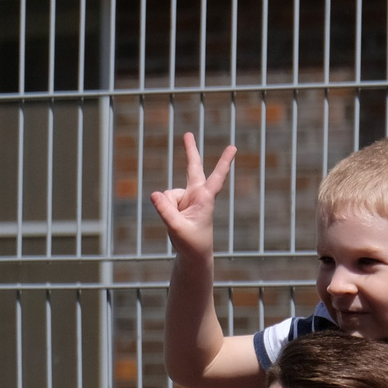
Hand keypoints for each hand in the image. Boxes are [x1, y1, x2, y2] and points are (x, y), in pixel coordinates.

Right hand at [149, 133, 236, 258]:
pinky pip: (162, 200)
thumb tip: (154, 194)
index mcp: (205, 199)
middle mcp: (197, 194)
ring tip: (179, 222)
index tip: (233, 147)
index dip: (224, 162)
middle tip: (188, 134)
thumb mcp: (177, 228)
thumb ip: (165, 211)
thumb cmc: (192, 243)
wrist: (193, 254)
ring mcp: (186, 197)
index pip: (217, 177)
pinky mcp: (176, 202)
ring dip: (168, 208)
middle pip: (193, 168)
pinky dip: (164, 209)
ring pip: (167, 194)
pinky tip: (174, 219)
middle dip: (190, 151)